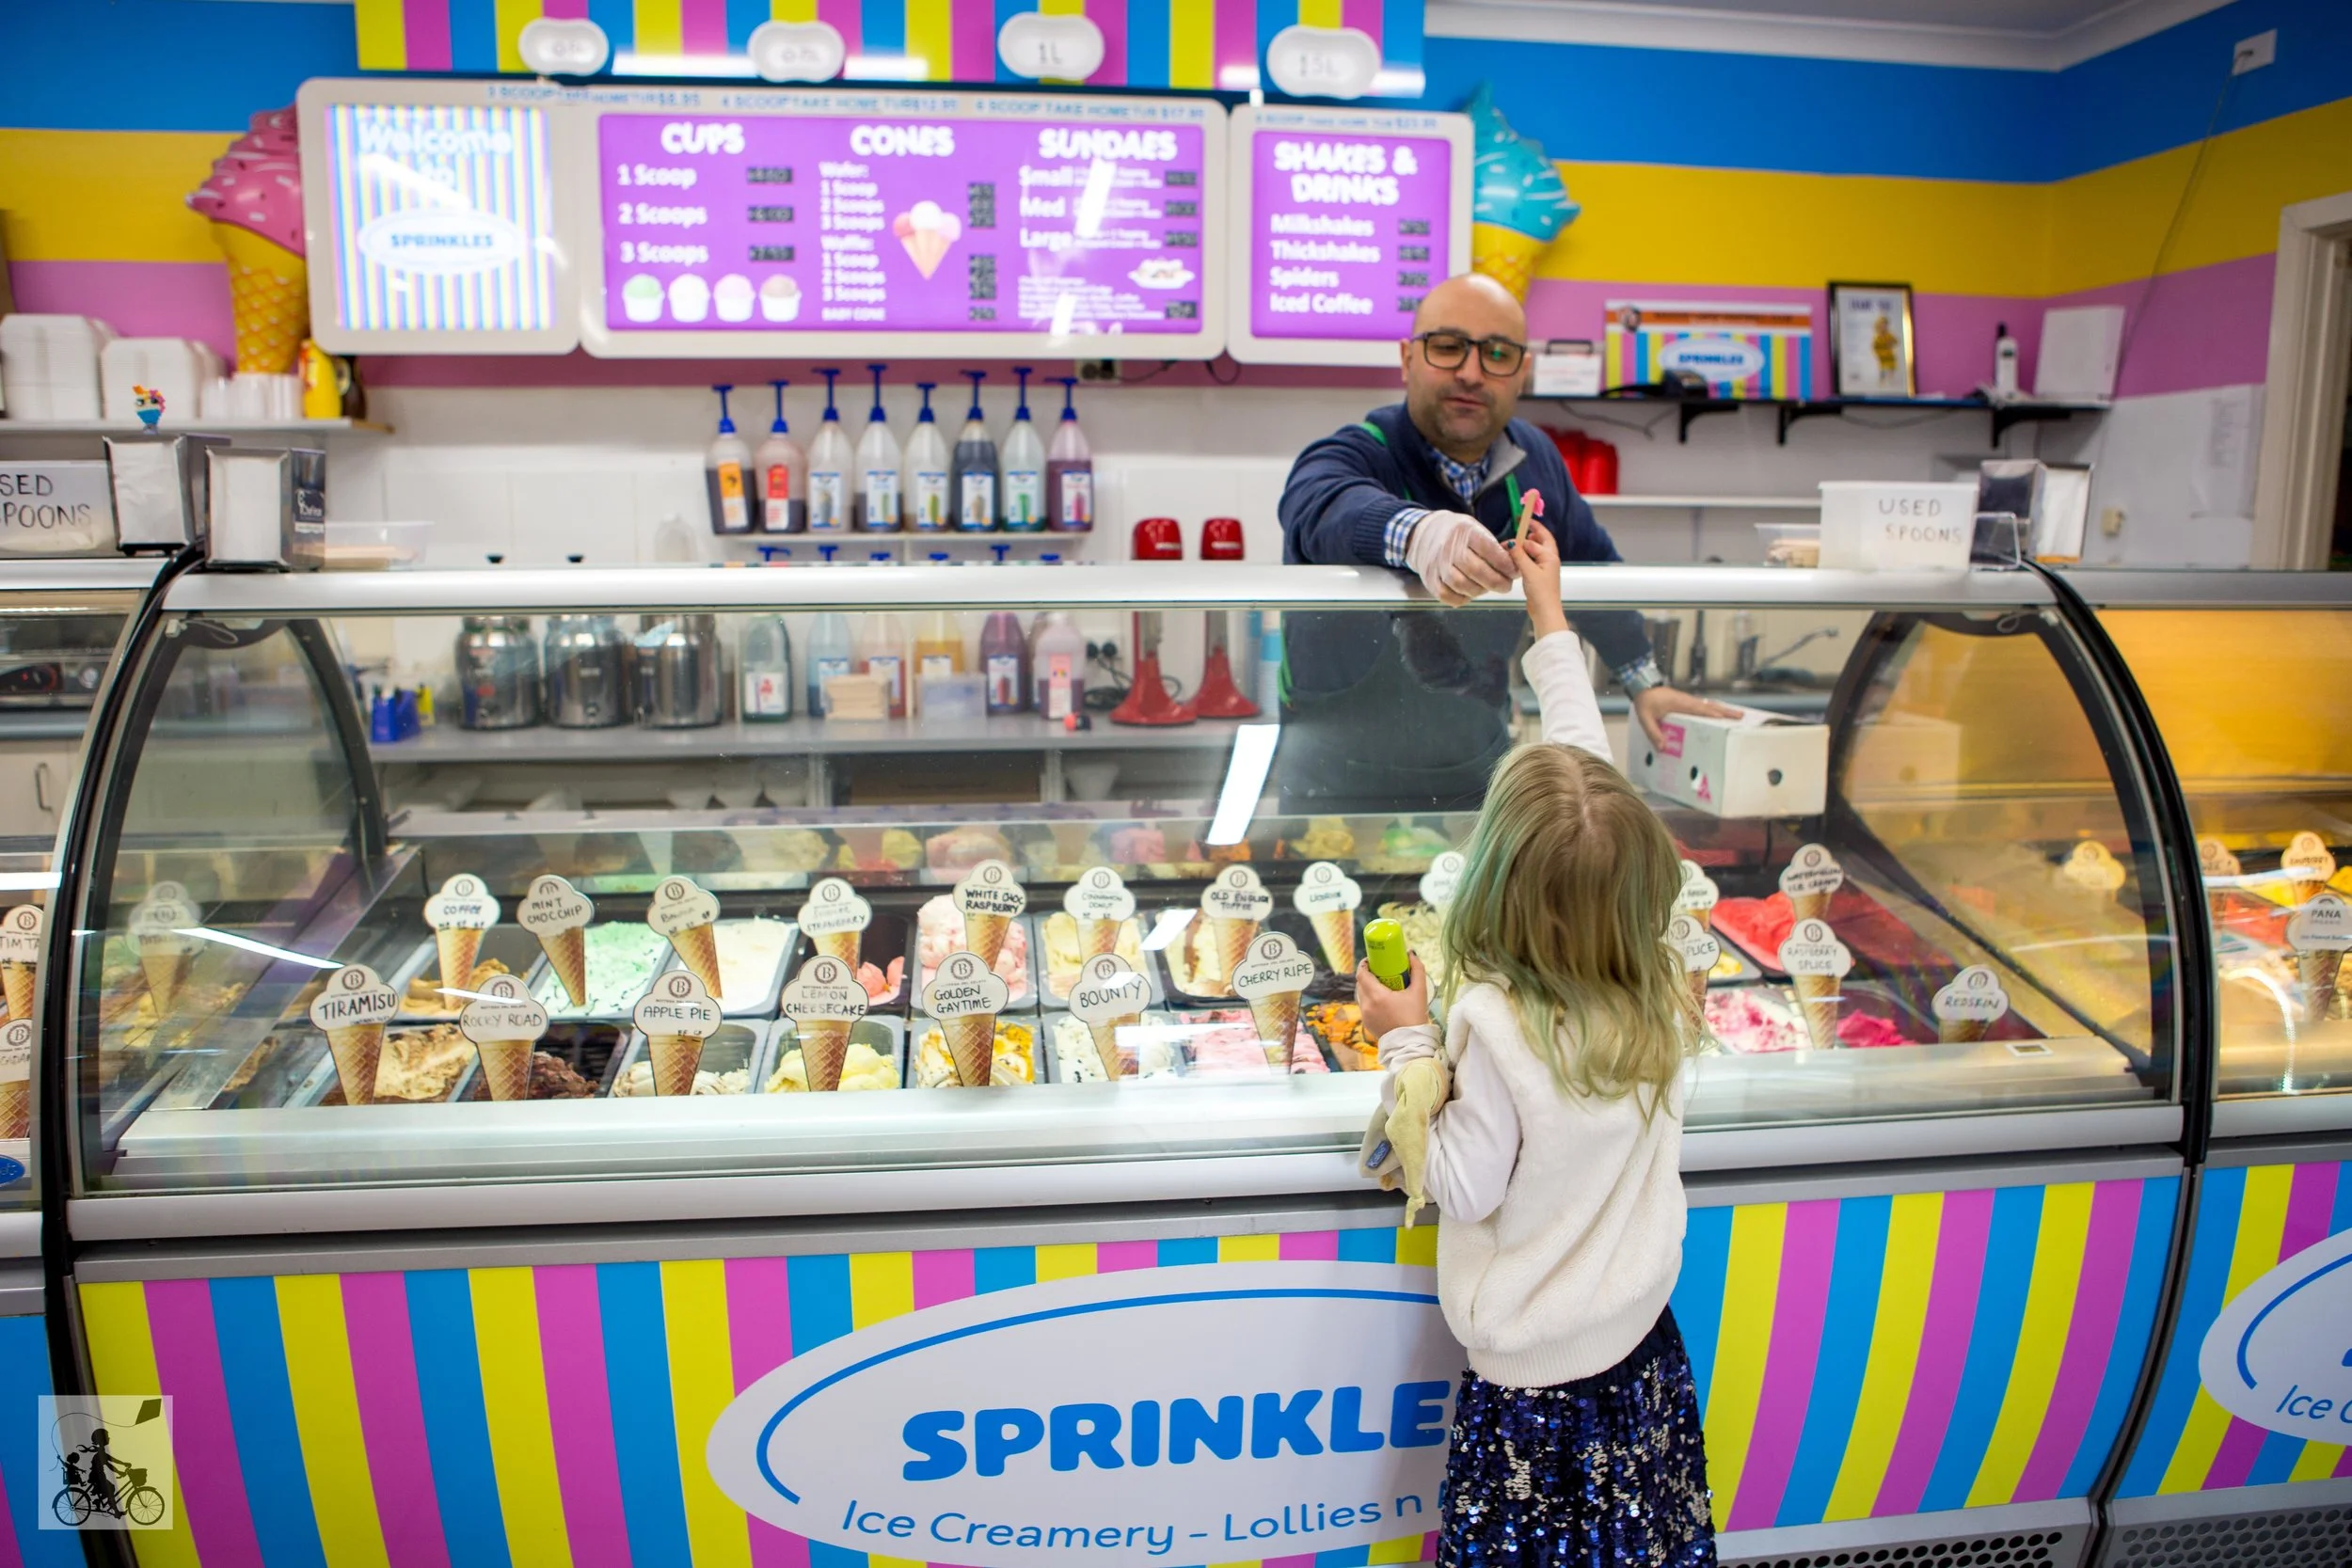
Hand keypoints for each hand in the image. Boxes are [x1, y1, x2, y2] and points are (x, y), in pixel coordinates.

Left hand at [1356, 954, 1431, 1040]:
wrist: (1411, 1044)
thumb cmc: (1415, 1017)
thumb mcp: (1419, 992)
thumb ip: (1417, 970)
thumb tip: (1411, 953)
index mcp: (1377, 996)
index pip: (1361, 974)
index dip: (1364, 964)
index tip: (1372, 960)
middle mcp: (1367, 1005)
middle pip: (1360, 983)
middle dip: (1368, 975)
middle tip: (1380, 971)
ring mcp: (1365, 1015)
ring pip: (1361, 995)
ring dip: (1368, 987)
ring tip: (1382, 985)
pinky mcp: (1366, 1023)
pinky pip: (1365, 1006)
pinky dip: (1370, 1000)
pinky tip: (1381, 1000)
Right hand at [1403, 511, 1517, 605]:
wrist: (1425, 534)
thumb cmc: (1458, 534)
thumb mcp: (1475, 529)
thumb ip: (1493, 546)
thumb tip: (1515, 566)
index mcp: (1465, 531)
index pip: (1489, 550)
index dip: (1505, 564)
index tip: (1515, 571)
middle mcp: (1449, 547)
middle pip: (1476, 570)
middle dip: (1497, 581)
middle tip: (1506, 585)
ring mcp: (1437, 565)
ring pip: (1462, 585)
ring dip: (1481, 590)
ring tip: (1488, 587)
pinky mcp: (1430, 579)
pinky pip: (1448, 596)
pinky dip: (1462, 598)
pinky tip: (1470, 592)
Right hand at [1508, 518, 1566, 635]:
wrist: (1546, 612)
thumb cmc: (1541, 592)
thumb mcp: (1529, 572)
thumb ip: (1519, 556)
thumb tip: (1510, 542)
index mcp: (1550, 557)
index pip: (1536, 540)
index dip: (1524, 534)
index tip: (1512, 531)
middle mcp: (1550, 560)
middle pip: (1544, 541)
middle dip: (1535, 532)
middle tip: (1524, 524)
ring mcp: (1546, 568)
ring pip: (1539, 550)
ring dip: (1531, 543)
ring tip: (1520, 539)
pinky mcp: (1540, 576)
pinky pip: (1534, 560)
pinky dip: (1527, 555)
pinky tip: (1519, 557)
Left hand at [1630, 684, 1743, 747]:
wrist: (1643, 687)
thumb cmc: (1645, 702)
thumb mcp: (1645, 718)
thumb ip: (1653, 732)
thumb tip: (1663, 747)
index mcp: (1681, 704)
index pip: (1701, 710)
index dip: (1715, 715)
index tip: (1728, 720)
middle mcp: (1688, 701)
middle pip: (1711, 706)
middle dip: (1726, 711)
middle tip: (1741, 716)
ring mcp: (1688, 701)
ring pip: (1709, 705)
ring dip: (1722, 710)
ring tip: (1736, 716)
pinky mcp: (1686, 703)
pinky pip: (1703, 707)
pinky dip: (1713, 710)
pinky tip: (1718, 715)